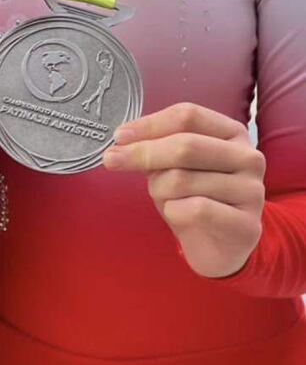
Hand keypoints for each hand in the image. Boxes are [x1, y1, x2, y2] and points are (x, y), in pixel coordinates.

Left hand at [102, 103, 265, 278]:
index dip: (149, 124)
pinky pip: (194, 210)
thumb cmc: (195, 200)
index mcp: (232, 133)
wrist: (220, 248)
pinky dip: (174, 212)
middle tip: (112, 160)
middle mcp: (248, 157)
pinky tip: (180, 216)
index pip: (188, 115)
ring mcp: (252, 191)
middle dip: (142, 153)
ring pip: (182, 180)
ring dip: (158, 191)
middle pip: (185, 145)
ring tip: (166, 199)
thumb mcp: (175, 167)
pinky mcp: (246, 225)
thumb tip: (121, 143)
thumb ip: (156, 149)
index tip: (119, 136)